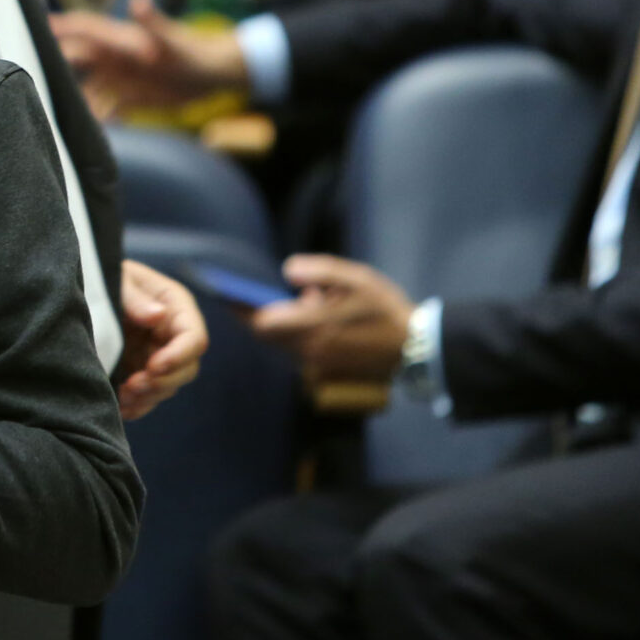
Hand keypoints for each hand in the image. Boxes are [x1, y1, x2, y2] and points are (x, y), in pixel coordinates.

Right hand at [51, 0, 248, 119]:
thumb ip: (152, 21)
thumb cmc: (193, 52)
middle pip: (76, 56)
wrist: (213, 75)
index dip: (59, 25)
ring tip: (47, 107)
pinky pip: (103, 106)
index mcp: (120, 40)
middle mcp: (115, 57)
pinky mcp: (129, 96)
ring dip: (69, 94)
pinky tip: (84, 129)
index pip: (83, 28)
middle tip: (27, 72)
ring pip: (85, 84)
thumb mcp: (171, 40)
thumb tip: (138, 0)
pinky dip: (94, 115)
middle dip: (54, 61)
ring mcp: (120, 77)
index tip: (33, 24)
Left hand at [114, 260, 207, 419]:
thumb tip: (158, 315)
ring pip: (168, 386)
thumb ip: (136, 297)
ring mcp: (158, 354)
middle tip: (132, 386)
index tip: (153, 367)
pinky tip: (121, 408)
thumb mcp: (119, 278)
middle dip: (163, 382)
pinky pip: (148, 395)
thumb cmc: (107, 274)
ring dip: (149, 397)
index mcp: (176, 307)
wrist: (88, 286)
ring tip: (123, 397)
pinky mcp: (141, 370)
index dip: (178, 356)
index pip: (194, 338)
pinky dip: (137, 405)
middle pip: (186, 369)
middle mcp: (173, 334)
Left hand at [249, 254, 411, 383]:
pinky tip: (315, 311)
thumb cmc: (385, 308)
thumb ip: (320, 271)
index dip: (240, 308)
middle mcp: (309, 349)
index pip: (261, 323)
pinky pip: (297, 348)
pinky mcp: (325, 368)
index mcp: (313, 327)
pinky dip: (295, 331)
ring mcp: (317, 362)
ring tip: (294, 296)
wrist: (415, 347)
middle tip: (245, 292)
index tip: (224, 292)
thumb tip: (286, 271)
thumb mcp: (356, 279)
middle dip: (255, 314)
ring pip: (281, 341)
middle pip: (266, 334)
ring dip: (278, 321)